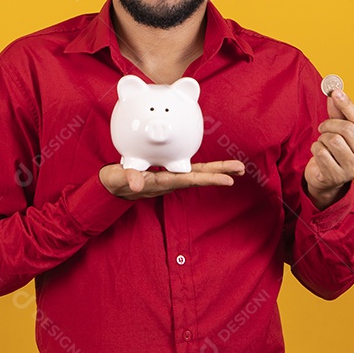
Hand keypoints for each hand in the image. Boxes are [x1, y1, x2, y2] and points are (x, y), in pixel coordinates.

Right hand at [100, 160, 244, 199]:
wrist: (112, 186)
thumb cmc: (115, 182)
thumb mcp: (118, 179)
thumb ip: (128, 178)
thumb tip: (138, 183)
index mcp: (161, 182)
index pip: (189, 180)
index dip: (208, 180)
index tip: (227, 180)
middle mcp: (170, 181)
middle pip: (199, 176)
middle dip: (220, 173)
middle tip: (241, 169)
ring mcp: (170, 178)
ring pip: (197, 173)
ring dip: (217, 170)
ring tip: (237, 168)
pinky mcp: (167, 173)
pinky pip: (190, 169)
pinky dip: (205, 167)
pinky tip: (215, 165)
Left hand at [305, 89, 353, 207]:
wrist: (326, 180)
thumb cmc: (336, 153)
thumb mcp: (340, 132)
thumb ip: (339, 114)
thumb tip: (335, 94)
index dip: (347, 104)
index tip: (335, 92)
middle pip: (346, 129)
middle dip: (330, 124)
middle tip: (323, 127)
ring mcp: (352, 170)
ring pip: (332, 140)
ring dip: (322, 138)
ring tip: (323, 144)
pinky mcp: (336, 176)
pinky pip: (320, 152)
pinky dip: (315, 149)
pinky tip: (319, 155)